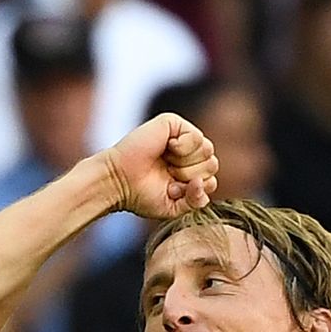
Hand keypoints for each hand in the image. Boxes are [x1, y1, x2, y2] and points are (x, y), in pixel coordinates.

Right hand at [97, 114, 218, 219]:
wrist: (118, 182)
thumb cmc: (140, 195)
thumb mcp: (174, 207)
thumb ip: (196, 201)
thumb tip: (208, 182)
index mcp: (188, 172)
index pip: (211, 180)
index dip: (195, 189)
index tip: (171, 190)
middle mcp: (187, 153)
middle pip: (212, 164)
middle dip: (190, 175)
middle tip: (167, 175)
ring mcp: (181, 137)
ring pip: (207, 150)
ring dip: (185, 163)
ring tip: (166, 163)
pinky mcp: (174, 124)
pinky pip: (196, 137)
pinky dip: (183, 148)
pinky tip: (166, 148)